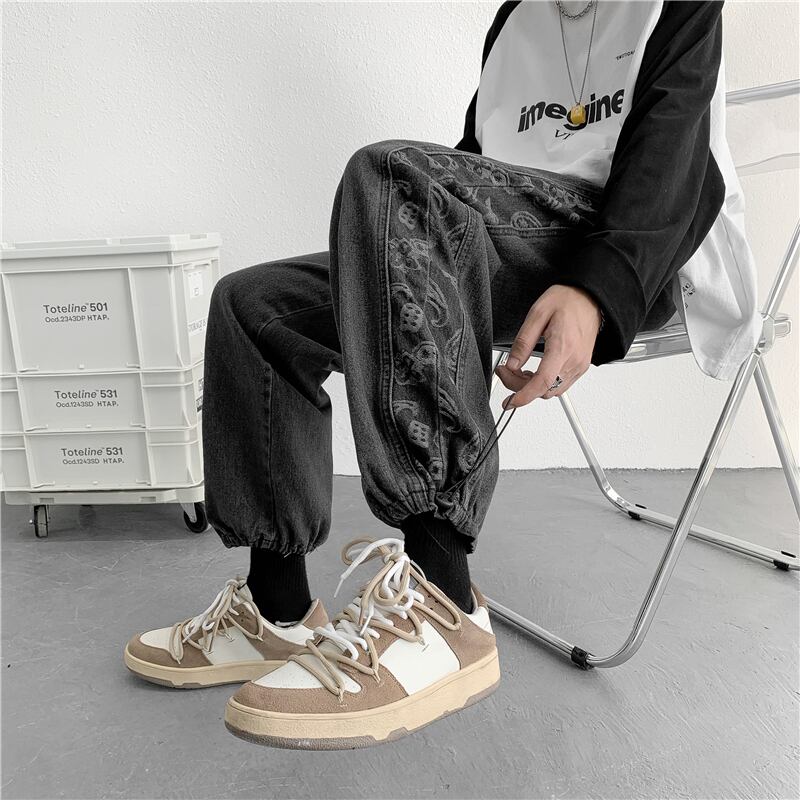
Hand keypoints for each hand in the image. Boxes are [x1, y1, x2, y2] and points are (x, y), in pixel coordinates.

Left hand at [494, 284, 601, 407]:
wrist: (590, 297)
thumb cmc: (567, 300)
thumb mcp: (537, 314)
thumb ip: (523, 342)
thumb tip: (512, 364)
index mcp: (562, 346)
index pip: (542, 382)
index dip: (523, 396)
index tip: (510, 402)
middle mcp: (574, 360)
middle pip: (544, 390)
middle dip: (520, 387)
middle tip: (505, 371)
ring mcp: (579, 365)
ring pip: (552, 391)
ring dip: (532, 387)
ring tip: (518, 371)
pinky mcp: (581, 367)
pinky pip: (560, 385)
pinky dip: (543, 384)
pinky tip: (534, 372)